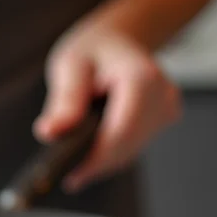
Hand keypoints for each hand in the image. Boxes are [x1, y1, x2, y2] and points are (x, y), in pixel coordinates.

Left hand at [34, 23, 181, 192]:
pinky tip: (91, 152)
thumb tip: (50, 133)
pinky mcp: (163, 120)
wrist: (118, 39)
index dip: (96, 159)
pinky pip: (133, 147)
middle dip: (95, 165)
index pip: (122, 132)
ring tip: (73, 165)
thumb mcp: (70, 65)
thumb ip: (64, 100)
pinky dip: (110, 154)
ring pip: (130, 152)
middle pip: (127, 147)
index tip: (72, 177)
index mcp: (142, 77)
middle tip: (65, 177)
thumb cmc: (93, 49)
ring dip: (101, 162)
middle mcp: (162, 94)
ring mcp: (166, 108)